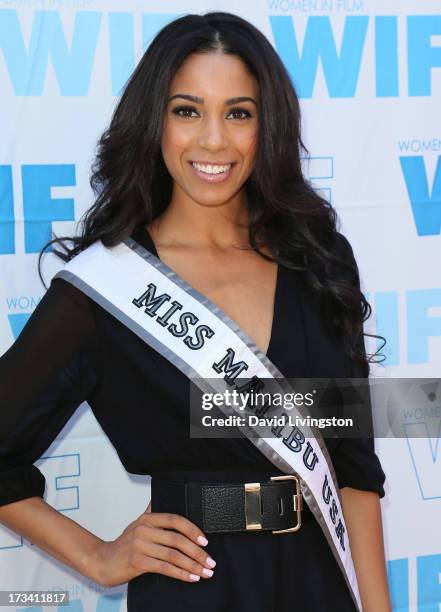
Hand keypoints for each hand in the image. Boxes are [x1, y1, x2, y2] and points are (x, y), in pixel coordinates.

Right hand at [92, 500, 215, 586]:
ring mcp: (140, 546)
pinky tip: (191, 578)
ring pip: (173, 555)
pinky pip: (165, 568)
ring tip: (205, 572)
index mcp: (148, 519)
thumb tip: (162, 497)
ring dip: (193, 565)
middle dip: (197, 552)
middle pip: (177, 539)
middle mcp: (144, 530)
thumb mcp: (138, 524)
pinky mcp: (138, 562)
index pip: (175, 520)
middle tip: (210, 561)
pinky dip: (181, 574)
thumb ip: (152, 512)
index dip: (192, 530)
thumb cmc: (124, 544)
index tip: (205, 541)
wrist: (103, 561)